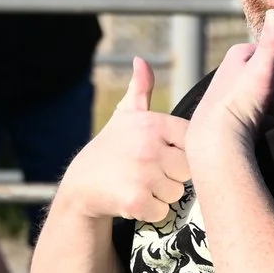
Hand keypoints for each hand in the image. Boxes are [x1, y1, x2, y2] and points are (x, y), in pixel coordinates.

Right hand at [60, 58, 190, 222]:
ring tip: (141, 184)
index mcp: (153, 124)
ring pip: (177, 192)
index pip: (191, 141)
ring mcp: (143, 175)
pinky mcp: (137, 201)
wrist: (81, 184)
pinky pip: (163, 210)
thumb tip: (141, 61)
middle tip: (150, 172)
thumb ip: (141, 89)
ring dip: (162, 194)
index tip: (160, 153)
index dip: (178, 151)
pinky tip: (135, 199)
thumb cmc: (111, 148)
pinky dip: (151, 211)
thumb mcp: (125, 116)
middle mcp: (149, 147)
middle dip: (172, 175)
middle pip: (188, 170)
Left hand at [190, 9, 273, 159]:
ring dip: (272, 108)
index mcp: (240, 55)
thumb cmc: (239, 101)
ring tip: (259, 115)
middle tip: (266, 102)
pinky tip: (255, 126)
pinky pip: (262, 115)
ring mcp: (237, 94)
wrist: (218, 139)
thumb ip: (273, 41)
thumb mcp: (261, 66)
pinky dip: (263, 121)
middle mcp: (236, 71)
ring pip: (271, 97)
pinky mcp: (237, 115)